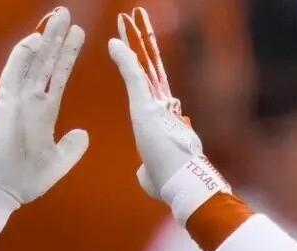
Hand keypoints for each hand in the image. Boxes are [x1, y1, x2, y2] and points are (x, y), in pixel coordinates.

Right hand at [0, 8, 88, 206]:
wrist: (2, 191)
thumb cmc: (25, 179)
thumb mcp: (57, 163)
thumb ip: (71, 148)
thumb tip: (83, 134)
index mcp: (43, 113)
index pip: (57, 76)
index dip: (67, 55)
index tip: (78, 34)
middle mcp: (30, 102)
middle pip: (45, 63)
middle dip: (56, 39)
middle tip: (66, 15)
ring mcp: (16, 102)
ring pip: (31, 64)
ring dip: (43, 41)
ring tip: (56, 19)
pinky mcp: (4, 107)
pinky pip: (12, 76)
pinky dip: (21, 58)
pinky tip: (33, 39)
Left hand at [108, 5, 223, 201]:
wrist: (182, 184)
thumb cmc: (170, 185)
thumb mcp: (152, 177)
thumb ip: (147, 170)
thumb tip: (144, 172)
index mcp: (162, 120)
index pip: (151, 88)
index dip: (143, 69)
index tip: (138, 54)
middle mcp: (162, 106)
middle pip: (150, 67)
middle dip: (142, 44)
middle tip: (136, 22)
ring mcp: (156, 103)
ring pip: (144, 64)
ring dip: (135, 40)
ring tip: (128, 18)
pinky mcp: (147, 106)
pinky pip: (134, 76)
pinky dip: (124, 58)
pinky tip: (114, 40)